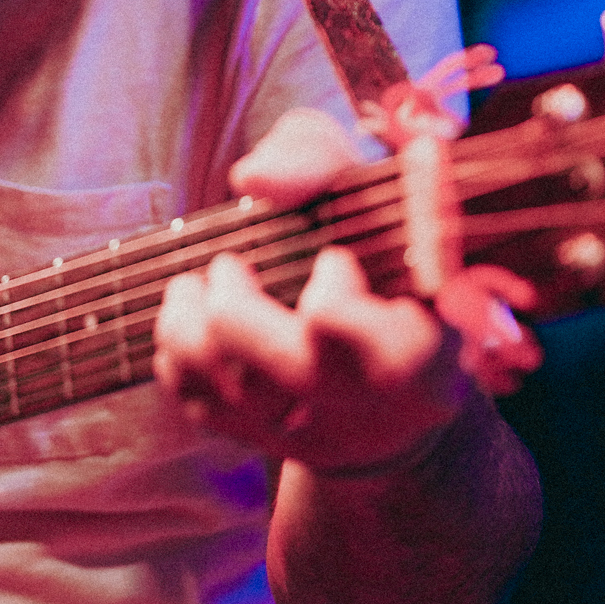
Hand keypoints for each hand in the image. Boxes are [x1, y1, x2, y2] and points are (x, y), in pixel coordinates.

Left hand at [156, 106, 468, 475]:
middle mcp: (377, 406)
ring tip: (194, 287)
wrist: (390, 345)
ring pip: (232, 391)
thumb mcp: (366, 185)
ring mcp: (323, 434)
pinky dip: (178, 358)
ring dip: (189, 326)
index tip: (334, 259)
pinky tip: (191, 322)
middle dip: (236, 307)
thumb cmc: (378, 242)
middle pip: (286, 369)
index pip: (368, 336)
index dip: (333, 292)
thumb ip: (318, 161)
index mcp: (425, 347)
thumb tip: (255, 178)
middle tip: (231, 267)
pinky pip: (201, 406)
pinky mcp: (274, 442)